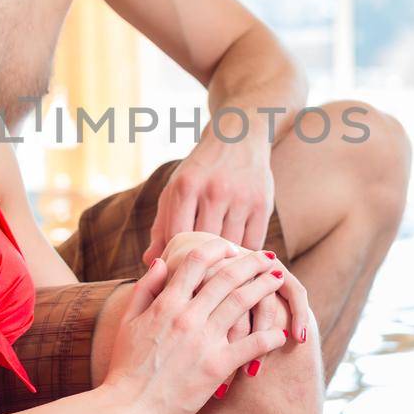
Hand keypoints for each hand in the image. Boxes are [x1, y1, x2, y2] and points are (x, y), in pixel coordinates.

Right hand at [106, 247, 289, 413]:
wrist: (127, 408)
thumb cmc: (125, 367)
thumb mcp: (128, 321)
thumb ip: (146, 289)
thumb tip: (162, 261)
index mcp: (166, 303)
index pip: (197, 262)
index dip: (217, 248)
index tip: (231, 247)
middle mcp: (187, 316)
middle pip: (227, 277)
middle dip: (251, 262)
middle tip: (267, 257)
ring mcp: (203, 340)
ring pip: (242, 302)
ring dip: (264, 287)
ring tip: (278, 280)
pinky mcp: (216, 366)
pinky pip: (251, 345)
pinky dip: (269, 336)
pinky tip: (281, 332)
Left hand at [142, 138, 275, 266]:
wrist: (238, 138)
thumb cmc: (200, 172)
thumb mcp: (175, 191)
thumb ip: (161, 227)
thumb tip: (150, 264)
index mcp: (185, 187)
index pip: (176, 236)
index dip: (175, 257)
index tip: (177, 267)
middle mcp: (213, 191)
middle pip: (204, 244)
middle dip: (200, 262)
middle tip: (198, 275)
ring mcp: (241, 197)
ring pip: (230, 247)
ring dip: (224, 260)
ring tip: (218, 268)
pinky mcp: (263, 204)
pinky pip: (253, 243)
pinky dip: (245, 255)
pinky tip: (238, 256)